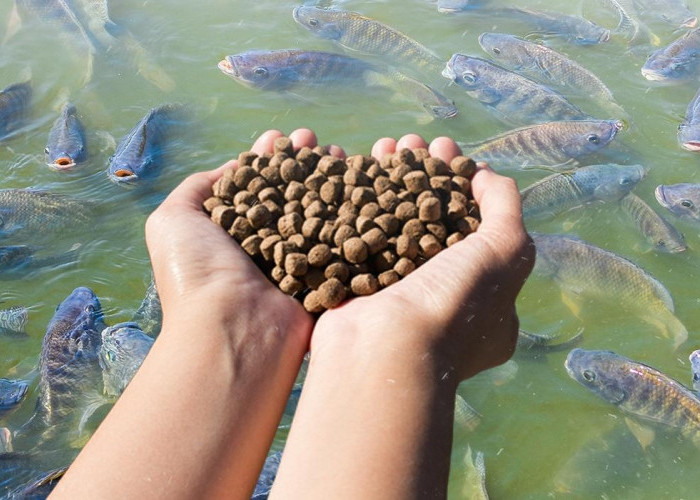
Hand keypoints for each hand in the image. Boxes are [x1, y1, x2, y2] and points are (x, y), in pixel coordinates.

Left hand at [144, 128, 341, 345]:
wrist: (232, 328)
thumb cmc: (197, 272)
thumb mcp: (172, 220)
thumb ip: (198, 188)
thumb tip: (233, 168)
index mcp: (232, 231)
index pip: (254, 185)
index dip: (267, 159)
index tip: (282, 136)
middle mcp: (265, 245)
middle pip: (289, 194)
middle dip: (303, 164)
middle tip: (318, 140)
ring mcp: (297, 262)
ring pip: (319, 213)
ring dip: (330, 182)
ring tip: (341, 154)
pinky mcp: (324, 280)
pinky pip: (342, 242)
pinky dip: (354, 215)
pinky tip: (361, 186)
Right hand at [313, 133, 534, 380]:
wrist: (384, 350)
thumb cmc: (454, 304)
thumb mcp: (506, 252)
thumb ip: (505, 208)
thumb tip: (485, 175)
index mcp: (488, 302)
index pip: (480, 229)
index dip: (464, 185)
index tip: (448, 152)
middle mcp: (444, 300)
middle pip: (435, 221)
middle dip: (426, 177)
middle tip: (414, 142)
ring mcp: (399, 298)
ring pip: (397, 223)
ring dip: (393, 181)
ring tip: (386, 145)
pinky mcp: (360, 291)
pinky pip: (364, 236)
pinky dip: (361, 202)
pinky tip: (357, 168)